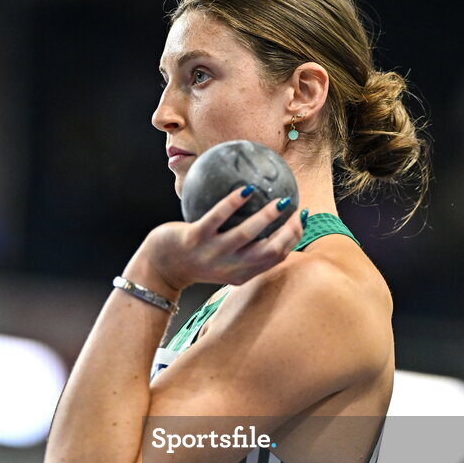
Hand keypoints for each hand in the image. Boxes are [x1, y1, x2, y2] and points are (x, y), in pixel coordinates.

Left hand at [142, 188, 304, 291]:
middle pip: (269, 251)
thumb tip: (268, 218)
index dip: (293, 239)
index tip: (301, 218)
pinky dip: (232, 203)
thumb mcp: (223, 259)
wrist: (161, 267)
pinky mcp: (194, 239)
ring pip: (246, 234)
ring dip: (266, 217)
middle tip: (295, 208)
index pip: (275, 258)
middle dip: (288, 231)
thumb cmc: (197, 258)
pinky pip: (216, 218)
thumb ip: (244, 247)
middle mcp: (230, 267)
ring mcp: (212, 254)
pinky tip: (245, 189)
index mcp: (241, 273)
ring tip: (280, 200)